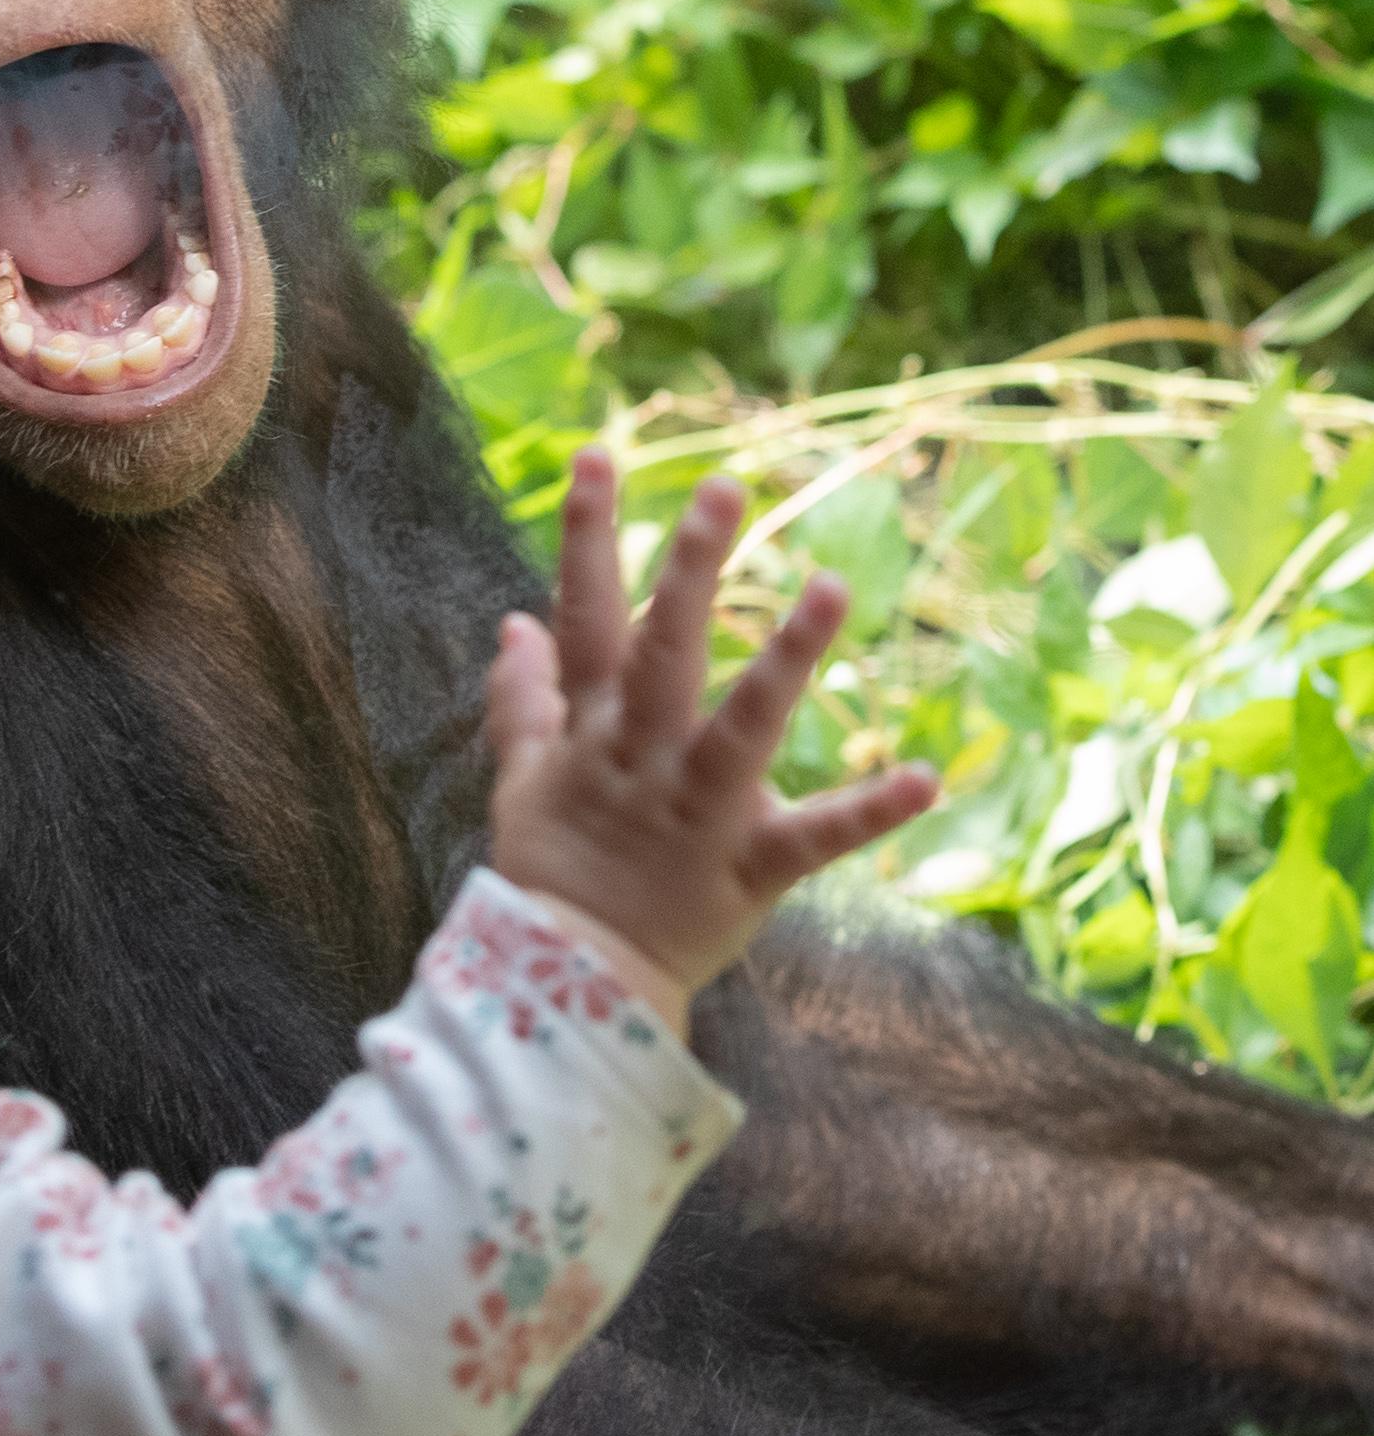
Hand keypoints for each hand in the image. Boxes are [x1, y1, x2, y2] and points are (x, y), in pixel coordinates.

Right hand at [485, 448, 938, 1029]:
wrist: (573, 978)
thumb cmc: (555, 867)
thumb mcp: (524, 776)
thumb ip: (524, 696)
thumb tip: (512, 620)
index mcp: (593, 730)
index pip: (584, 615)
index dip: (589, 536)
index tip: (599, 456)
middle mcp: (641, 758)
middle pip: (662, 650)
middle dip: (688, 568)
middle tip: (725, 488)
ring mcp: (694, 812)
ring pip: (740, 725)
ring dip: (785, 658)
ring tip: (831, 587)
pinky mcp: (747, 869)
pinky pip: (811, 838)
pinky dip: (865, 811)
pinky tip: (923, 778)